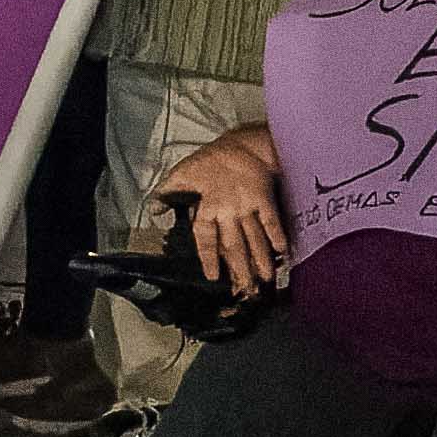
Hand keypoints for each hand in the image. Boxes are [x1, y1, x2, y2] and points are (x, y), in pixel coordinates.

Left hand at [164, 124, 287, 293]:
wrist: (242, 145)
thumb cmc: (209, 162)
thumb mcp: (181, 174)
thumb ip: (167, 193)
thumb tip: (152, 211)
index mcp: (207, 206)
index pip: (206, 237)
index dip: (209, 258)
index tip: (213, 277)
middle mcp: (229, 210)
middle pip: (234, 244)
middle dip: (240, 268)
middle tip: (245, 290)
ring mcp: (249, 206)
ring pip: (255, 237)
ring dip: (261, 259)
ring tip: (266, 280)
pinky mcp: (266, 200)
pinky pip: (273, 221)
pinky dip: (278, 236)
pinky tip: (284, 253)